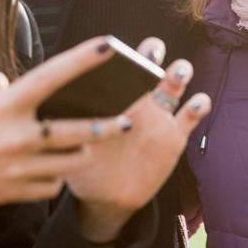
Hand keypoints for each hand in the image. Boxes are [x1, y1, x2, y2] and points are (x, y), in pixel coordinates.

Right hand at [0, 37, 128, 224]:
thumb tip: (12, 86)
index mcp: (3, 107)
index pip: (51, 76)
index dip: (83, 59)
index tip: (110, 46)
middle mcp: (16, 137)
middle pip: (78, 130)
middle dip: (108, 125)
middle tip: (127, 120)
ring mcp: (18, 168)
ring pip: (71, 161)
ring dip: (84, 151)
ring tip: (90, 143)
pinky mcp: (15, 192)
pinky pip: (52, 185)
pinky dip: (56, 176)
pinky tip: (53, 168)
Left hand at [66, 37, 210, 242]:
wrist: (104, 197)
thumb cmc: (83, 163)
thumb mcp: (71, 143)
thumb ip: (67, 124)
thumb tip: (49, 108)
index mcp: (111, 95)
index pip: (118, 64)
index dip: (120, 52)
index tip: (115, 50)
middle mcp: (137, 98)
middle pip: (150, 63)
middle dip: (152, 52)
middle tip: (150, 54)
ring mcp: (159, 116)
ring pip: (175, 84)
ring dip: (179, 73)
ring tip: (177, 73)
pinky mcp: (175, 136)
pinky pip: (191, 116)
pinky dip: (197, 105)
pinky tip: (195, 103)